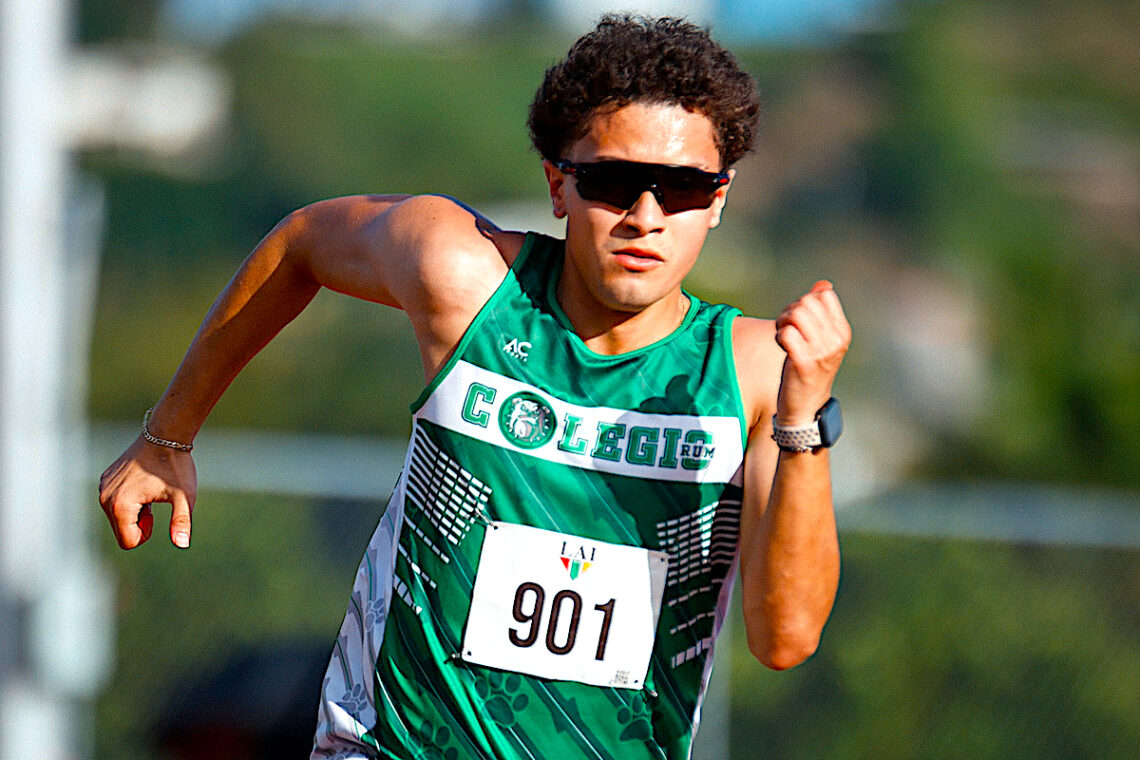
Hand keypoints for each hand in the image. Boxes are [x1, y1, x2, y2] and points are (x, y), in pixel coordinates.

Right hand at [99, 437, 197, 549]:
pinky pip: (114, 503)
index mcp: (120, 505)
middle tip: (153, 504)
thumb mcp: (184, 497)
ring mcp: (103, 488)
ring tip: (149, 493)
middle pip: (121, 532)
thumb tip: (183, 545)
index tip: (155, 516)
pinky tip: (143, 484)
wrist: (165, 436)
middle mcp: (105, 498)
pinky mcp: (105, 480)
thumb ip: (182, 522)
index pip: (128, 542)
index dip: (146, 534)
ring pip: (117, 518)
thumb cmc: (176, 467)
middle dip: (139, 525)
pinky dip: (129, 501)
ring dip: (135, 513)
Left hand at [774, 280, 851, 424]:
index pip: (823, 295)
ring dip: (783, 322)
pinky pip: (786, 333)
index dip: (806, 301)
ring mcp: (821, 352)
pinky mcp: (803, 363)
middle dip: (790, 310)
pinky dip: (779, 336)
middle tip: (787, 327)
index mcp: (842, 332)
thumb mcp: (822, 339)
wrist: (806, 406)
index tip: (800, 319)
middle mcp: (835, 341)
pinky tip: (781, 346)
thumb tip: (823, 284)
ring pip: (796, 314)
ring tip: (784, 336)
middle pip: (806, 302)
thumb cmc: (810, 369)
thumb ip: (823, 311)